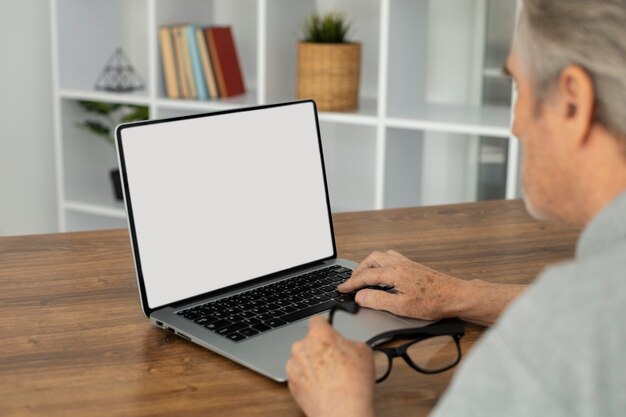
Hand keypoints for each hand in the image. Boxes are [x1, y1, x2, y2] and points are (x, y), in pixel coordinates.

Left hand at [286, 316, 374, 416]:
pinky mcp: (291, 384)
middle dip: (320, 348)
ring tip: (330, 377)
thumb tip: (347, 346)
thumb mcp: (364, 351)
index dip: (325, 325)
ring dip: (312, 364)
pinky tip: (322, 387)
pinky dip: (308, 379)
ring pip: (303, 359)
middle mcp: (301, 347)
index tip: (328, 330)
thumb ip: (350, 342)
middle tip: (335, 360)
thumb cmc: (353, 382)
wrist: (342, 411)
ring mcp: (293, 366)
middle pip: (309, 341)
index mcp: (319, 334)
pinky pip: (299, 376)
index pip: (316, 320)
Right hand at [338, 250, 468, 320]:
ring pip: (381, 256)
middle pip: (371, 259)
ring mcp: (407, 263)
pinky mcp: (413, 266)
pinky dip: (381, 264)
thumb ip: (377, 300)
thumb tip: (359, 296)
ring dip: (369, 265)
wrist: (455, 295)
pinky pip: (391, 258)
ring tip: (364, 277)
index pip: (365, 276)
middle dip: (358, 270)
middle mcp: (399, 263)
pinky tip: (384, 274)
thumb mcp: (401, 307)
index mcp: (393, 272)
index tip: (341, 289)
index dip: (350, 283)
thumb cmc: (432, 302)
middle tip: (351, 282)